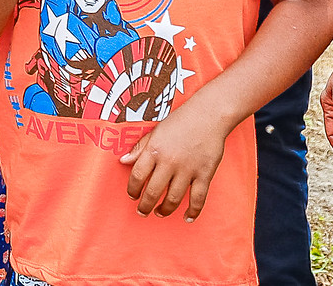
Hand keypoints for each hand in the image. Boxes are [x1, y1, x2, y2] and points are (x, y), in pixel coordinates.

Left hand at [120, 95, 229, 218]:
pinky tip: (187, 217)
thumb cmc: (181, 121)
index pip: (137, 175)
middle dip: (145, 206)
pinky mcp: (205, 174)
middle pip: (153, 192)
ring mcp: (188, 169)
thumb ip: (140, 147)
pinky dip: (192, 211)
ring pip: (173, 199)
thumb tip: (123, 161)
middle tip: (142, 211)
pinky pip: (197, 199)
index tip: (132, 196)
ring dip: (164, 210)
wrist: (209, 114)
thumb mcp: (156, 130)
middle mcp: (169, 161)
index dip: (132, 189)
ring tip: (160, 213)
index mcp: (154, 149)